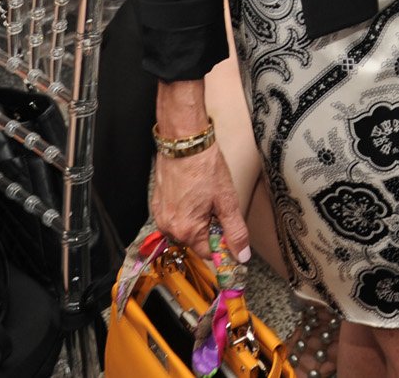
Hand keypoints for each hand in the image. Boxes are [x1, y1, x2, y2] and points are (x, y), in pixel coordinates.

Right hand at [149, 140, 250, 263]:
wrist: (185, 142)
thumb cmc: (205, 167)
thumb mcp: (227, 200)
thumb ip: (235, 231)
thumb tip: (241, 255)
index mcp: (186, 230)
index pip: (209, 253)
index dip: (222, 243)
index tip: (229, 228)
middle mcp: (169, 227)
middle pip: (196, 240)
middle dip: (210, 227)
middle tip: (217, 204)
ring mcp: (161, 215)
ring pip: (186, 227)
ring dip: (198, 218)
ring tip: (205, 195)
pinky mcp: (158, 204)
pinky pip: (176, 216)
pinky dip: (187, 209)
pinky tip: (194, 192)